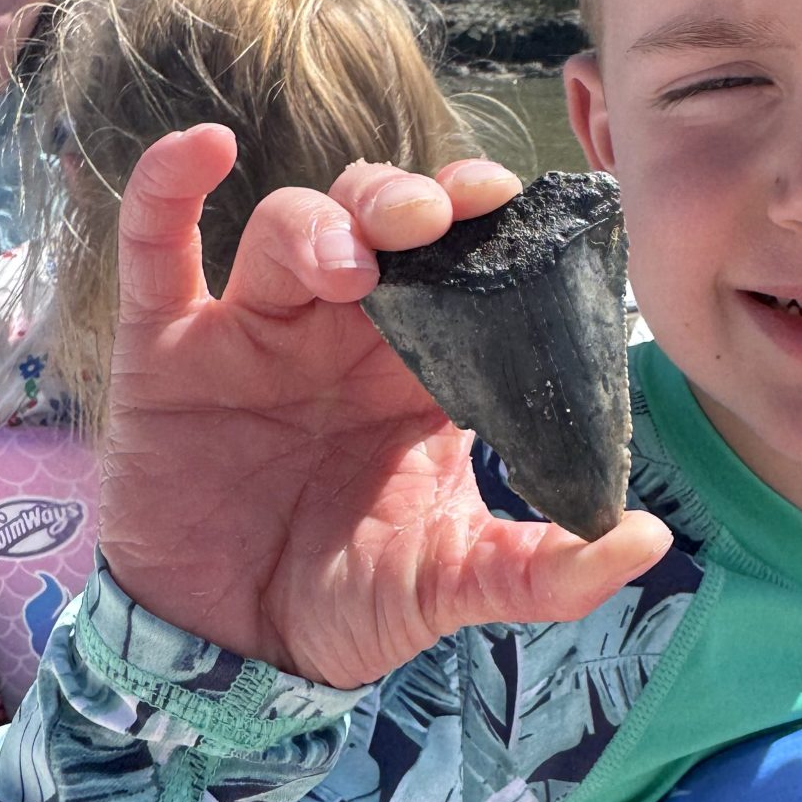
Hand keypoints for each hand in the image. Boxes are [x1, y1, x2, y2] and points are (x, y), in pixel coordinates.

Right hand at [98, 126, 669, 688]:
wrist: (235, 655)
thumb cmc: (348, 604)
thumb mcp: (454, 586)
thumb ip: (545, 569)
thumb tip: (645, 541)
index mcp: (419, 367)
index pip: (460, 263)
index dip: (482, 221)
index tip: (513, 204)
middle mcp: (341, 332)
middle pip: (376, 220)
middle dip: (407, 200)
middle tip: (438, 217)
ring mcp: (253, 332)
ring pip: (287, 227)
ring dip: (323, 225)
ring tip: (353, 268)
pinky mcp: (167, 351)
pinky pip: (156, 247)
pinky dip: (167, 186)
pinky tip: (203, 146)